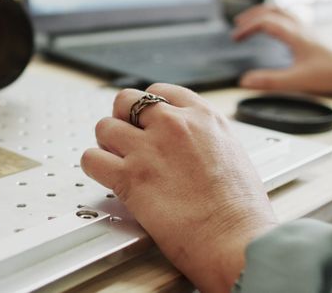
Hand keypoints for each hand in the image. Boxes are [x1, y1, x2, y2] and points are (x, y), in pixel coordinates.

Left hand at [81, 84, 277, 292]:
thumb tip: (189, 143)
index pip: (160, 91)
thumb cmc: (240, 210)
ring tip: (116, 159)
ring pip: (104, 127)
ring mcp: (148, 149)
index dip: (147, 108)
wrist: (234, 239)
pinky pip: (91, 159)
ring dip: (106, 143)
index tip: (144, 121)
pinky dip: (94, 167)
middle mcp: (173, 125)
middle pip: (126, 101)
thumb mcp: (232, 154)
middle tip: (127, 140)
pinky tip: (107, 177)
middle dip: (123, 118)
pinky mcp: (129, 177)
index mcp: (203, 117)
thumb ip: (204, 139)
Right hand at [233, 5, 331, 98]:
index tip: (235, 38)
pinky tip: (271, 30)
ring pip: (281, 11)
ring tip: (249, 22)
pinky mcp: (309, 35)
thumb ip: (269, 81)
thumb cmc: (327, 76)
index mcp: (295, 35)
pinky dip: (274, 19)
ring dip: (262, 14)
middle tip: (237, 25)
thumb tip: (244, 81)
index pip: (265, 22)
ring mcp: (306, 29)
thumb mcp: (295, 81)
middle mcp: (300, 28)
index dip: (247, 28)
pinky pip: (288, 18)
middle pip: (272, 10)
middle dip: (251, 16)